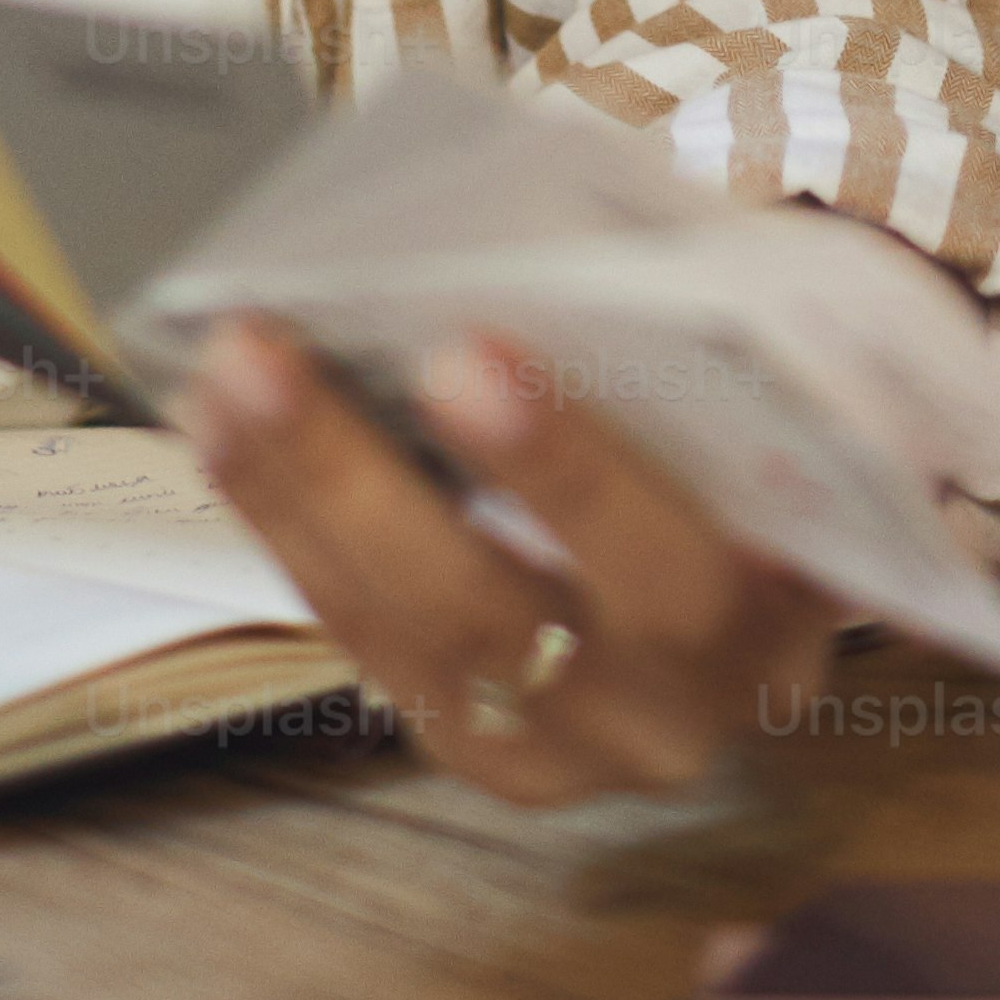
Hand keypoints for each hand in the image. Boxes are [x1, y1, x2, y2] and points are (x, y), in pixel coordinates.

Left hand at [184, 315, 842, 803]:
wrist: (771, 590)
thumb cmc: (765, 446)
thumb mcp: (777, 406)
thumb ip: (698, 362)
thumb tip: (532, 253)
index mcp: (775, 618)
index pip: (676, 563)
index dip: (568, 470)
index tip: (468, 352)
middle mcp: (670, 712)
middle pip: (503, 617)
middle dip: (371, 485)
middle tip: (269, 356)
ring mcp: (563, 747)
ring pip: (411, 638)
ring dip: (297, 498)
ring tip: (222, 375)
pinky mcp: (476, 746)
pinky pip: (370, 644)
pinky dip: (293, 531)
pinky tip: (226, 433)